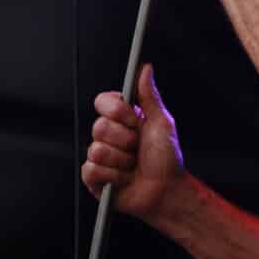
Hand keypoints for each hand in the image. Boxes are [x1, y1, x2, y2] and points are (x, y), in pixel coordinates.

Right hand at [81, 63, 184, 222]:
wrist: (165, 190)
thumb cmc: (166, 158)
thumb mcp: (161, 122)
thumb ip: (149, 95)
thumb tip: (145, 68)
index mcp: (122, 119)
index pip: (103, 102)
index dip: (118, 112)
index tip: (135, 120)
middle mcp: (109, 135)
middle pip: (99, 126)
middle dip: (125, 140)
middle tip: (138, 148)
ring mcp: (99, 156)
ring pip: (97, 149)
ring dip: (122, 161)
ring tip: (133, 166)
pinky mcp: (94, 177)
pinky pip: (92, 170)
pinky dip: (114, 176)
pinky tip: (124, 179)